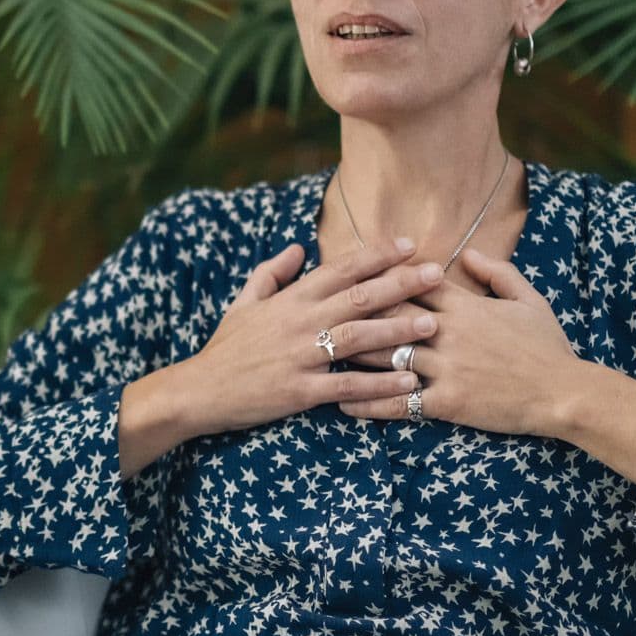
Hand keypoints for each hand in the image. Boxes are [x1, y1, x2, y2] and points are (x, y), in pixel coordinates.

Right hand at [171, 237, 444, 436]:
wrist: (198, 390)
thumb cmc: (224, 348)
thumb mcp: (242, 303)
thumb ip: (270, 274)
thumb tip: (294, 248)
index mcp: (289, 300)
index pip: (338, 269)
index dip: (375, 255)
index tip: (409, 244)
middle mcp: (298, 323)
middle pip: (357, 297)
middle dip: (400, 284)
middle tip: (437, 274)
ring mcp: (299, 357)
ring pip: (356, 338)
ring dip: (397, 329)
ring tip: (433, 323)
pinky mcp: (299, 391)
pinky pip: (346, 387)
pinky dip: (378, 384)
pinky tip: (407, 381)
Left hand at [339, 247, 582, 436]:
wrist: (565, 392)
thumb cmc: (547, 345)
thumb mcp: (528, 300)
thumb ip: (498, 273)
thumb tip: (467, 254)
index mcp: (465, 306)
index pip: (412, 282)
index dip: (378, 275)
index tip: (347, 273)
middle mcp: (449, 333)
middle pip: (388, 314)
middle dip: (351, 312)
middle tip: (316, 311)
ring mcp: (447, 368)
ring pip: (387, 356)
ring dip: (350, 355)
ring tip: (317, 355)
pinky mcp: (448, 402)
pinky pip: (400, 402)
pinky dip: (369, 403)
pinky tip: (343, 403)